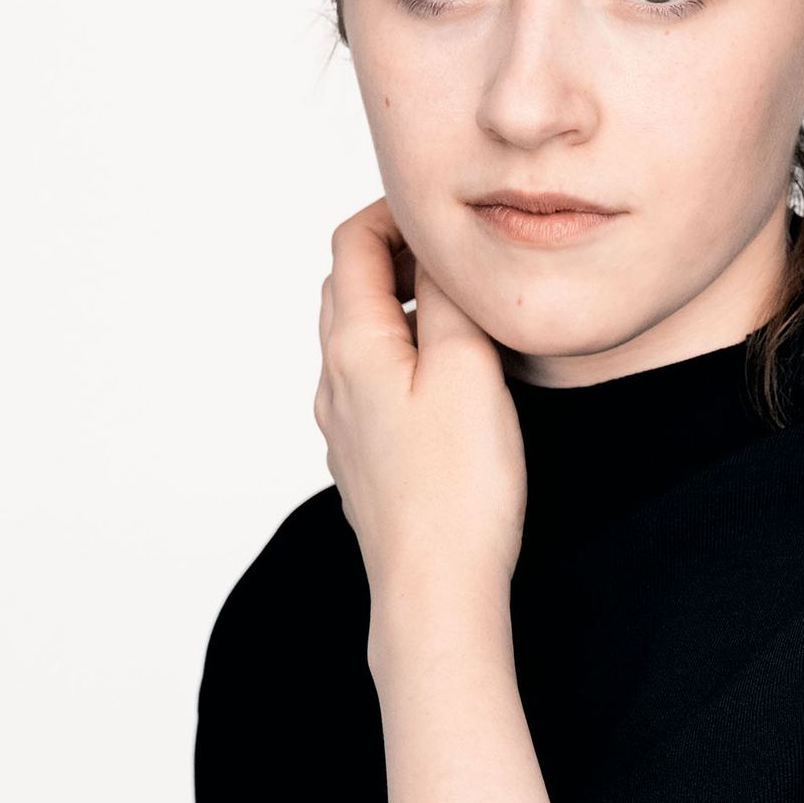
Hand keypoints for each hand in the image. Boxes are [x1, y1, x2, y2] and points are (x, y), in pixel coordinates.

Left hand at [314, 197, 527, 598]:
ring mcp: (343, 426)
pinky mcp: (363, 462)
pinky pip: (371, 386)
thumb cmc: (457, 488)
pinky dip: (402, 357)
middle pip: (346, 287)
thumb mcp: (468, 369)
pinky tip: (446, 381)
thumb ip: (452, 299)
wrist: (433, 590)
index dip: (394, 212)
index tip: (444, 213)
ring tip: (459, 312)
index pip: (352, 244)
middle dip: (395, 255)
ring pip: (358, 340)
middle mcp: (334, 381)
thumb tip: (440, 249)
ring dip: (401, 309)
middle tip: (456, 254)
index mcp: (354, 346)